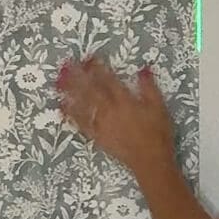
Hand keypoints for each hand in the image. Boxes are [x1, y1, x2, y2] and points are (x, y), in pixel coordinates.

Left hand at [56, 58, 174, 176]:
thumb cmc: (158, 134)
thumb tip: (143, 69)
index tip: (89, 57)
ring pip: (82, 104)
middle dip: (79, 75)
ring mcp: (101, 123)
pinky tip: (62, 106)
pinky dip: (71, 114)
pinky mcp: (97, 136)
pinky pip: (81, 123)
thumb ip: (149, 88)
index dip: (98, 68)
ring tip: (59, 80)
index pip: (108, 80)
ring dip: (70, 91)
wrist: (150, 161)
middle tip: (67, 63)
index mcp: (124, 101)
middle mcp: (109, 110)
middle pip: (91, 89)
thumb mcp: (159, 108)